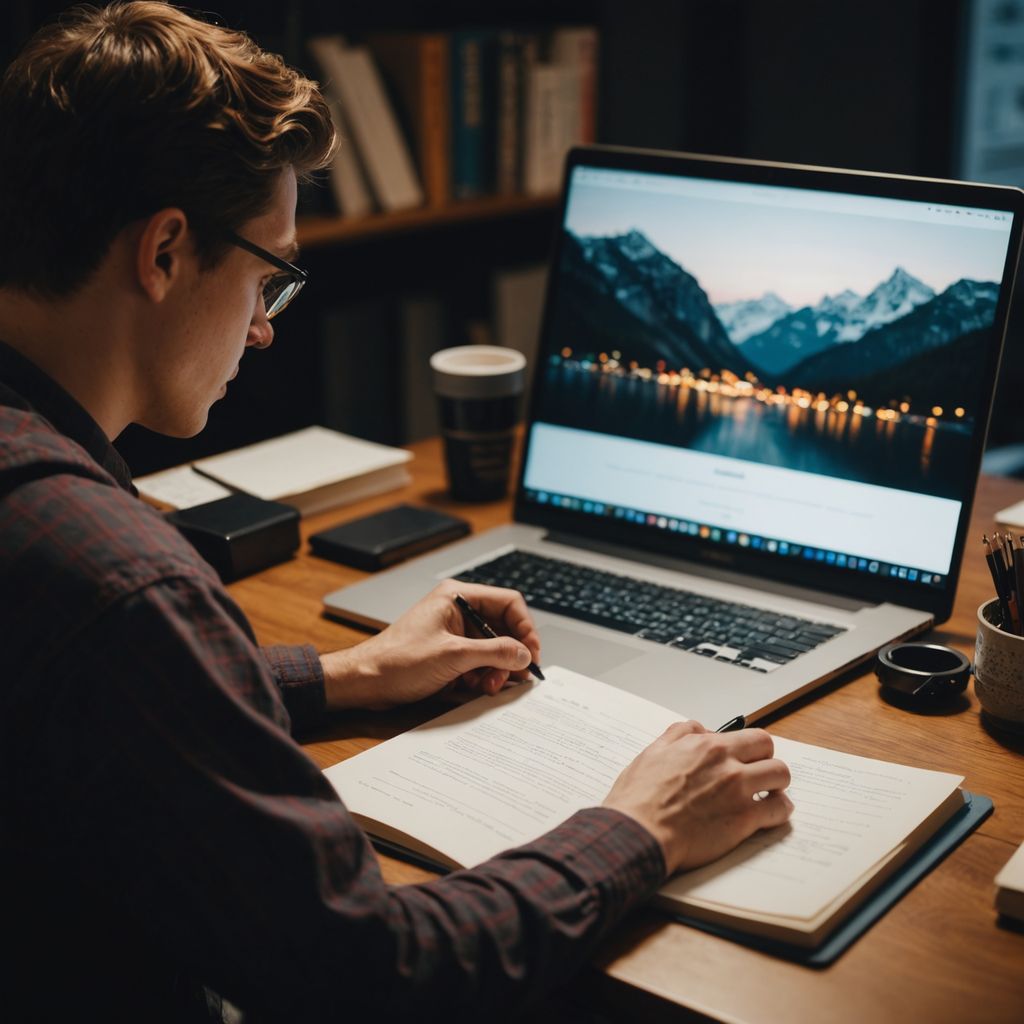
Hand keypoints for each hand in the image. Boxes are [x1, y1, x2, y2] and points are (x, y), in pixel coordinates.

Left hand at [321, 580, 540, 710]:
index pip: (509, 603)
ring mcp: (453, 632)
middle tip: (513, 677)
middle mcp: (458, 611)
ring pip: (492, 648)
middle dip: (510, 655)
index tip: (531, 653)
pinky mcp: (449, 652)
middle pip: (503, 628)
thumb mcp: (453, 657)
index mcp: (458, 597)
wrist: (365, 682)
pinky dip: (482, 676)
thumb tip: (524, 653)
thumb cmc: (397, 661)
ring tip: (488, 686)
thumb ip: (494, 653)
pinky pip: (478, 661)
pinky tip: (473, 688)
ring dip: (496, 669)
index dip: (525, 628)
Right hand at [603, 722, 792, 874]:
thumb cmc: (640, 797)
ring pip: (780, 776)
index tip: (748, 758)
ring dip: (776, 785)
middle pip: (770, 750)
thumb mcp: (653, 752)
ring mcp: (738, 791)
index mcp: (707, 746)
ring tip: (768, 795)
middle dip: (766, 761)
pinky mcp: (744, 819)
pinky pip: (780, 810)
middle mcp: (727, 763)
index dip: (752, 748)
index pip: (751, 736)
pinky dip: (779, 811)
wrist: (639, 832)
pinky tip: (770, 815)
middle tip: (758, 774)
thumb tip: (699, 729)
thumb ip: (679, 734)